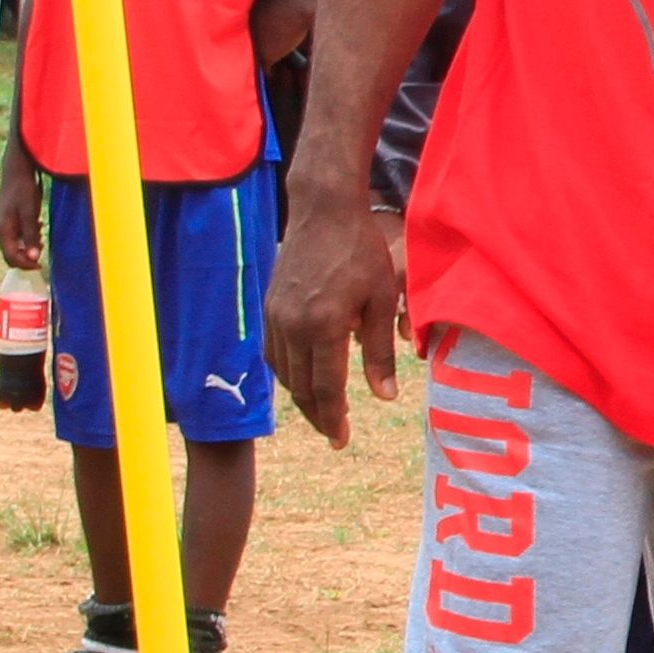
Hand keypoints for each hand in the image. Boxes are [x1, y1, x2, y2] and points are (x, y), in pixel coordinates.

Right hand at [0, 147, 41, 270]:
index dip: (26, 265)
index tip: (41, 265)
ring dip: (29, 246)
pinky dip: (27, 238)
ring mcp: (1, 227)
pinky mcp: (7, 223)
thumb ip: (30, 236)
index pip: (11, 258)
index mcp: (1, 231)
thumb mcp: (30, 214)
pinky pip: (16, 238)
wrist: (17, 172)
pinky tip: (37, 227)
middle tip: (43, 246)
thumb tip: (33, 257)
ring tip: (40, 233)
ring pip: (15, 247)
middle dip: (28, 256)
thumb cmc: (23, 191)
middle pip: (11, 255)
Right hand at [263, 194, 406, 446]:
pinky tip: (303, 379)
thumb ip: (380, 352)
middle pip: (301, 387)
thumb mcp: (382, 300)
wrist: (323, 212)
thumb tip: (384, 396)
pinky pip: (274, 352)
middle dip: (318, 415)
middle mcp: (292, 326)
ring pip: (284, 373)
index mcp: (324, 327)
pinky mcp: (269, 306)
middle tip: (334, 434)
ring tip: (322, 412)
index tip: (341, 440)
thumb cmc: (362, 253)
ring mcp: (275, 316)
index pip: (326, 388)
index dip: (334, 418)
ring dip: (302, 397)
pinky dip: (288, 373)